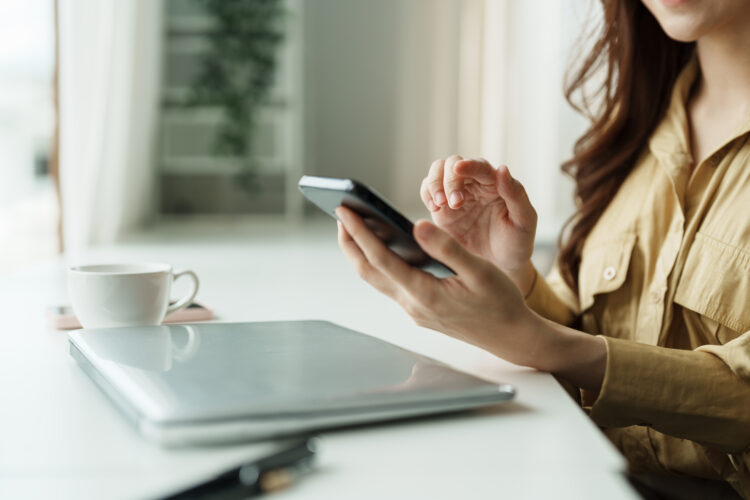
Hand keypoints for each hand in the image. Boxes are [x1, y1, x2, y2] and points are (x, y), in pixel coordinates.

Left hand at [336, 205, 539, 365]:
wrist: (511, 336)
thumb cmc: (500, 302)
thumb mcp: (480, 270)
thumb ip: (447, 248)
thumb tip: (416, 225)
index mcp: (425, 293)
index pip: (381, 259)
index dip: (360, 233)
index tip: (345, 211)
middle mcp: (413, 304)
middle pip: (368, 271)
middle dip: (350, 242)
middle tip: (340, 213)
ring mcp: (414, 310)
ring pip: (376, 279)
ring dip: (361, 253)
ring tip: (355, 226)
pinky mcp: (419, 310)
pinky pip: (390, 283)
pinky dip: (379, 262)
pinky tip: (385, 246)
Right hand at [420, 155, 536, 294]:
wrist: (499, 268)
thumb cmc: (516, 244)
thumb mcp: (524, 222)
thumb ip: (516, 195)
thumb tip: (502, 169)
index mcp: (496, 184)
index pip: (480, 167)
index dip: (469, 165)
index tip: (459, 169)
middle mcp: (474, 185)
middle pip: (453, 164)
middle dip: (450, 180)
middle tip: (454, 204)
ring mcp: (455, 195)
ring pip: (438, 171)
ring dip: (435, 183)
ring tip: (440, 205)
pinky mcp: (441, 209)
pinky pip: (428, 190)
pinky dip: (426, 193)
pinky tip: (434, 208)